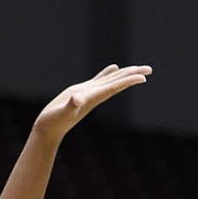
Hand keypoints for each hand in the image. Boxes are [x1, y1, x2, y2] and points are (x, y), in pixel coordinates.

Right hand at [32, 65, 151, 146]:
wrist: (48, 130)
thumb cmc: (53, 122)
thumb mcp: (61, 113)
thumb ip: (70, 106)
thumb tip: (77, 100)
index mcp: (91, 98)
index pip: (113, 87)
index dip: (128, 81)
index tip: (143, 77)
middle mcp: (94, 96)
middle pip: (117, 83)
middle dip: (133, 76)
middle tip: (149, 69)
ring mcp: (88, 94)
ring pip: (110, 81)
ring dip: (124, 74)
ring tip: (137, 69)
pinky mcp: (81, 92)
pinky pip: (98, 80)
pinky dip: (107, 73)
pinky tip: (114, 68)